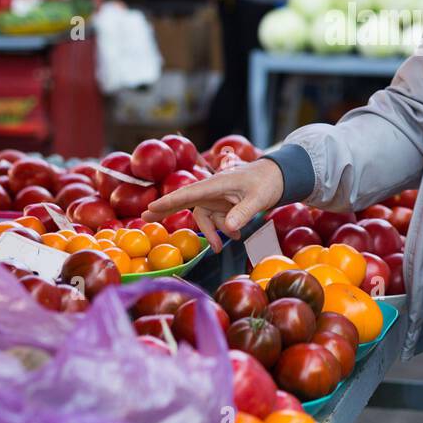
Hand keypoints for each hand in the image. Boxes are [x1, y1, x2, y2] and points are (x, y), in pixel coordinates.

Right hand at [142, 159, 284, 253]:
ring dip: (213, 232)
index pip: (189, 192)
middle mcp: (212, 189)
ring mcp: (216, 197)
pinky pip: (216, 221)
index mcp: (217, 183)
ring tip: (224, 245)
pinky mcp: (222, 204)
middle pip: (184, 199)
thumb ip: (243, 214)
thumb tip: (229, 230)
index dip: (170, 201)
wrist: (278, 177)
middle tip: (144, 216)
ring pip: (205, 217)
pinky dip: (223, 231)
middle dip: (166, 208)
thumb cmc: (266, 182)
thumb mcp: (258, 199)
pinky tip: (236, 237)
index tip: (151, 207)